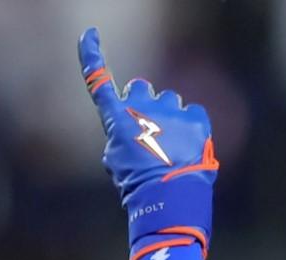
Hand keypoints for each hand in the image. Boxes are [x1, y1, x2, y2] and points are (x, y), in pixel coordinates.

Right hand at [78, 27, 217, 252]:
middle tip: (149, 129)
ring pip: (169, 101)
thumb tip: (134, 130)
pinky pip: (193, 113)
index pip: (99, 82)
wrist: (168, 197)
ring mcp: (171, 110)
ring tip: (171, 146)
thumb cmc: (136, 186)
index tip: (90, 35)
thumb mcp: (116, 163)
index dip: (92, 57)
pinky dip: (191, 126)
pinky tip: (188, 146)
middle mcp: (142, 106)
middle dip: (144, 103)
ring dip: (169, 117)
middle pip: (141, 89)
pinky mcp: (196, 118)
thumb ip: (122, 137)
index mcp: (118, 118)